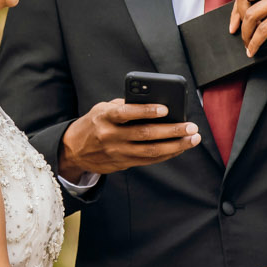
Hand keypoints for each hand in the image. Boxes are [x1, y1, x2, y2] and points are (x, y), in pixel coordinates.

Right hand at [57, 99, 198, 178]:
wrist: (74, 151)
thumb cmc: (94, 123)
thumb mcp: (102, 109)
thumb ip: (123, 105)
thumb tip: (153, 103)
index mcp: (104, 117)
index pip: (126, 113)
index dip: (146, 111)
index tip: (165, 109)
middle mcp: (110, 136)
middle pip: (145, 134)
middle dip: (171, 131)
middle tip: (191, 127)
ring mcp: (117, 152)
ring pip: (151, 151)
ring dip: (175, 145)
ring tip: (192, 139)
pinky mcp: (123, 163)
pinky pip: (149, 160)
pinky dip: (167, 154)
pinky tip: (180, 148)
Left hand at [229, 0, 266, 54]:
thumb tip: (259, 10)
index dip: (238, 6)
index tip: (235, 20)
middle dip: (237, 16)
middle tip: (239, 31)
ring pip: (251, 15)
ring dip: (246, 33)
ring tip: (248, 43)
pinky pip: (263, 29)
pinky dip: (256, 41)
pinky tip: (255, 48)